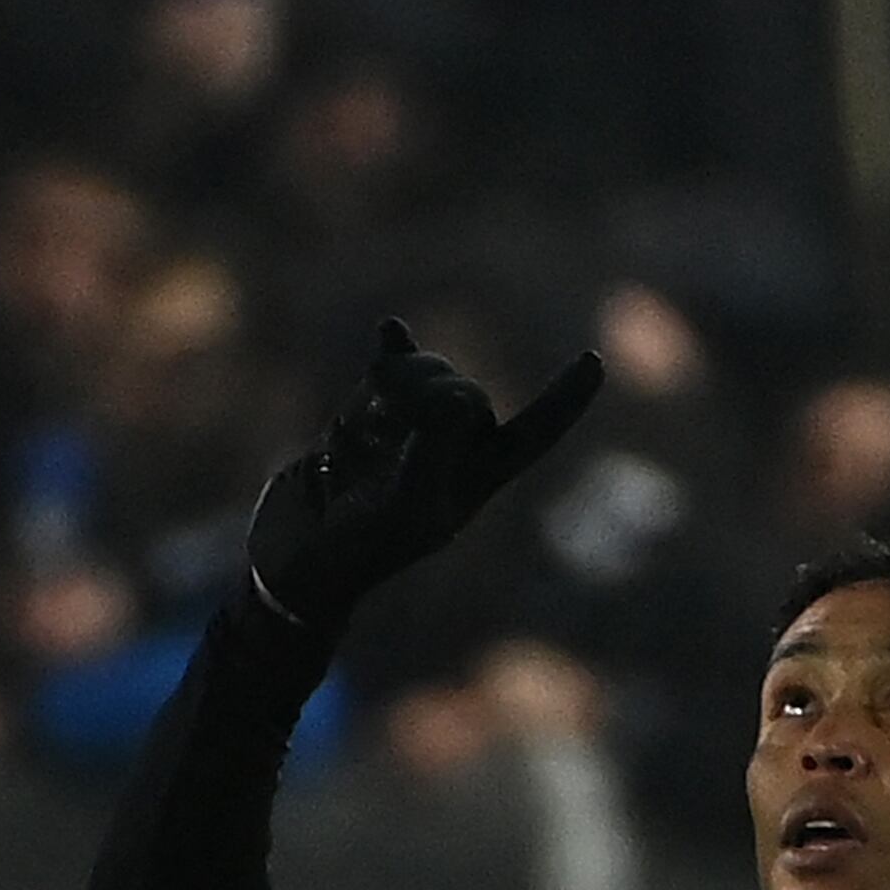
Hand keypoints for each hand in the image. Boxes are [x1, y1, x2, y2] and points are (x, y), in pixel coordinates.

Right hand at [248, 318, 602, 627]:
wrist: (296, 560)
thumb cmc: (360, 551)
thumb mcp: (405, 506)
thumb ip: (436, 448)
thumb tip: (458, 398)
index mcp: (477, 482)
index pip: (535, 433)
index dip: (565, 399)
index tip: (594, 361)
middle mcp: (450, 453)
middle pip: (468, 392)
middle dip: (438, 391)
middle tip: (402, 423)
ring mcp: (406, 432)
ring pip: (428, 376)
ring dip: (405, 380)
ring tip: (371, 417)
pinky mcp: (363, 420)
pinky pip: (388, 373)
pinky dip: (392, 353)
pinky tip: (391, 330)